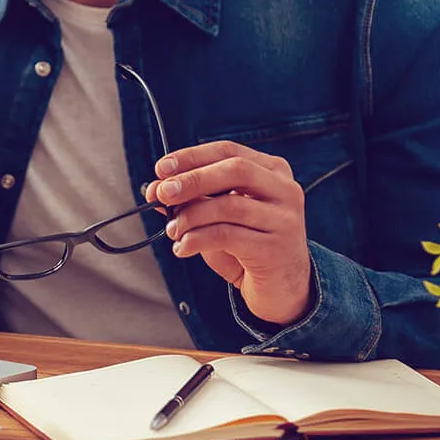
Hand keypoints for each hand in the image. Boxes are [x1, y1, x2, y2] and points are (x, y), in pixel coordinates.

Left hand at [145, 141, 312, 326]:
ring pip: (229, 205)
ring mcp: (284, 219)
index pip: (228, 151)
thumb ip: (194, 198)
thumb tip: (155, 189)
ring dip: (191, 216)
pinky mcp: (275, 249)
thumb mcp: (220, 216)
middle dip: (192, 180)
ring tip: (172, 230)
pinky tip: (183, 248)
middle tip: (162, 194)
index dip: (192, 156)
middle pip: (235, 170)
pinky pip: (228, 236)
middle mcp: (285, 190)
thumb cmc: (248, 245)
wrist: (283, 288)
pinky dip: (197, 239)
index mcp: (272, 170)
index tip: (160, 169)